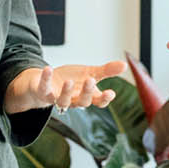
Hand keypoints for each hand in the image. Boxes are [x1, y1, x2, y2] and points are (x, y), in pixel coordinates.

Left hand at [12, 61, 126, 113]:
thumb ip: (106, 71)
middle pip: (82, 102)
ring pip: (62, 101)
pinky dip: (46, 79)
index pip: (98, 102)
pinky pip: (44, 88)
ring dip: (66, 92)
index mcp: (86, 96)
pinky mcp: (43, 92)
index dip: (104, 99)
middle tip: (90, 80)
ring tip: (68, 81)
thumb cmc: (71, 80)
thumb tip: (125, 65)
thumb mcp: (90, 73)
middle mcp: (73, 100)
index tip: (111, 92)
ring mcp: (57, 98)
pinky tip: (48, 68)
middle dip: (86, 92)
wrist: (47, 82)